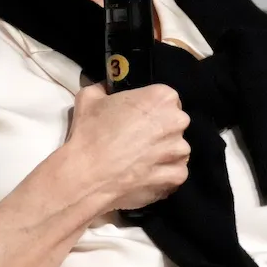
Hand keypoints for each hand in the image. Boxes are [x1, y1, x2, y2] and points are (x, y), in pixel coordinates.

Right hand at [64, 82, 190, 211]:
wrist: (86, 176)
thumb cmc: (90, 134)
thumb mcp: (89, 98)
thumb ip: (103, 89)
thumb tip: (104, 90)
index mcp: (162, 97)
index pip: (165, 100)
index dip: (151, 110)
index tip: (138, 119)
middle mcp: (177, 121)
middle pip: (174, 124)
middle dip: (160, 131)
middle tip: (137, 140)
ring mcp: (179, 151)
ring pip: (176, 149)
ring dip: (163, 154)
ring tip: (139, 161)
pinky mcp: (177, 176)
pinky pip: (175, 173)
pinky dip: (163, 175)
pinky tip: (144, 175)